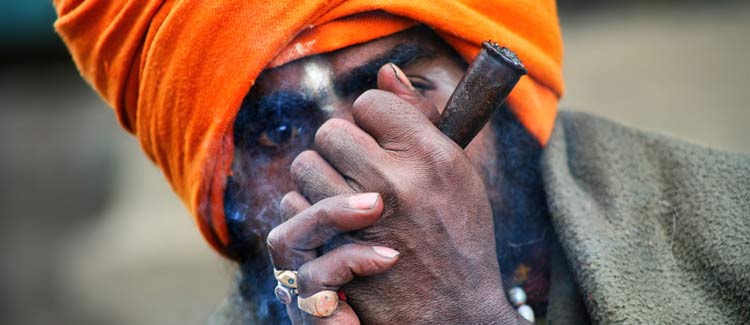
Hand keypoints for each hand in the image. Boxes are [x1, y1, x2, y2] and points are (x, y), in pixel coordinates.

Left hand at [270, 64, 524, 323]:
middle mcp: (394, 181)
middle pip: (333, 131)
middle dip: (343, 146)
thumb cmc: (459, 238)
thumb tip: (385, 71)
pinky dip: (309, 209)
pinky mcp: (333, 249)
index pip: (372, 102)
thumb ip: (419, 120)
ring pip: (307, 165)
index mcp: (431, 157)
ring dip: (321, 176)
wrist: (453, 313)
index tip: (381, 138)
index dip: (373, 119)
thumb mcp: (458, 173)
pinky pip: (295, 205)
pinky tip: (333, 223)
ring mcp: (359, 218)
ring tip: (345, 195)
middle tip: (360, 168)